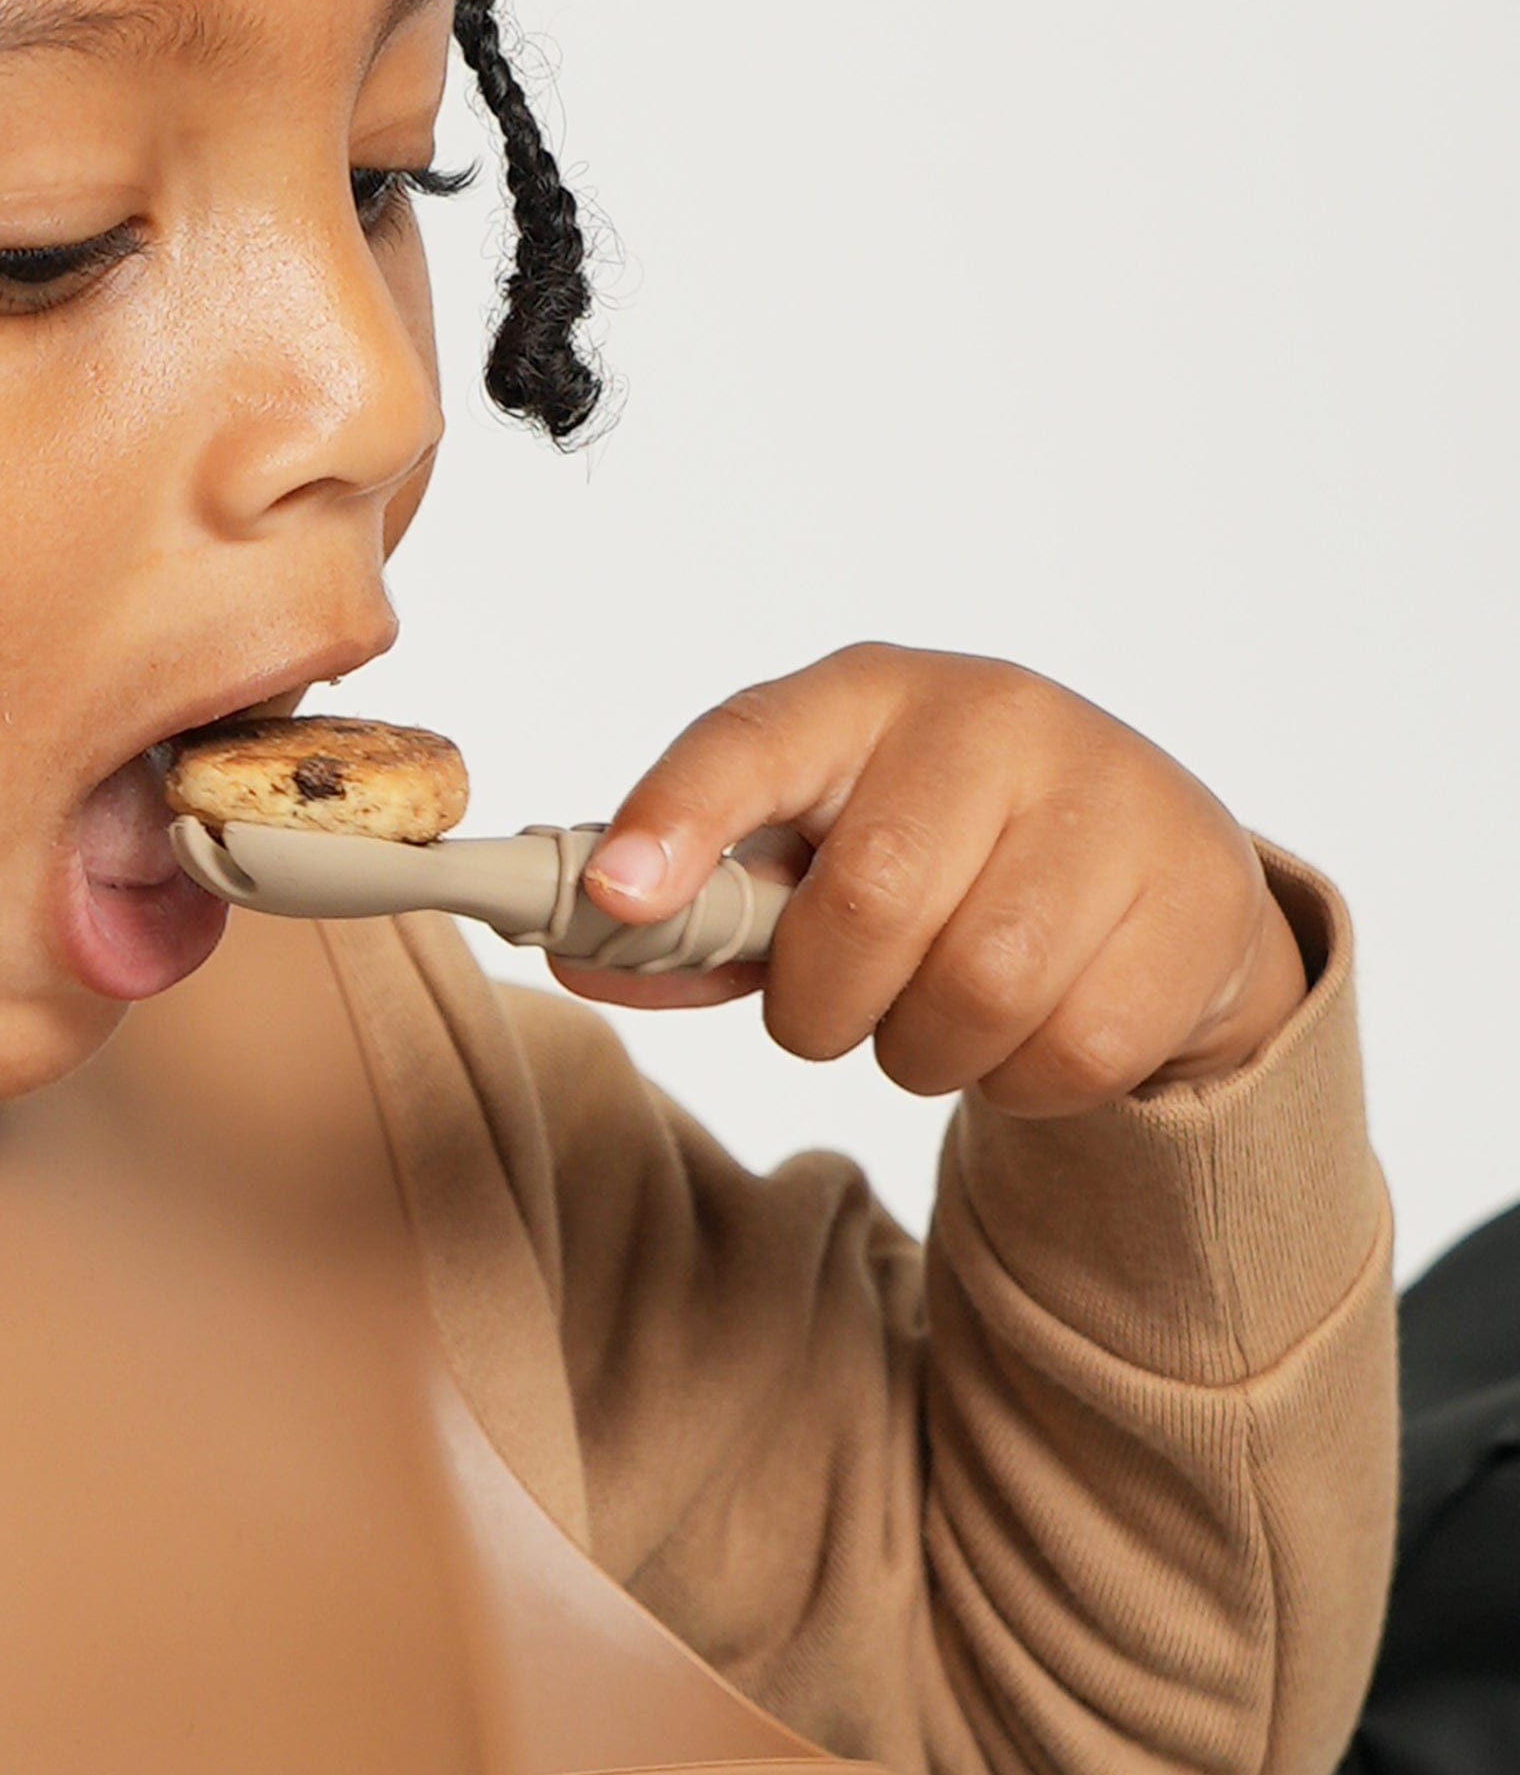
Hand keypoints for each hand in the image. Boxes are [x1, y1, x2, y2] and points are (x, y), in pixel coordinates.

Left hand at [564, 644, 1308, 1116]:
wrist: (1151, 866)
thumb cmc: (943, 853)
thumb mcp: (816, 854)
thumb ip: (700, 912)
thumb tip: (577, 953)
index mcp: (867, 694)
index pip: (751, 740)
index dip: (677, 819)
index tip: (617, 896)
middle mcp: (994, 719)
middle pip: (870, 903)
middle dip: (823, 1001)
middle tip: (834, 1007)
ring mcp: (1112, 801)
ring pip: (976, 992)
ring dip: (925, 1049)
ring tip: (938, 1011)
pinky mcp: (1197, 902)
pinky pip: (1072, 1053)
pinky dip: (1024, 1080)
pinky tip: (1033, 1025)